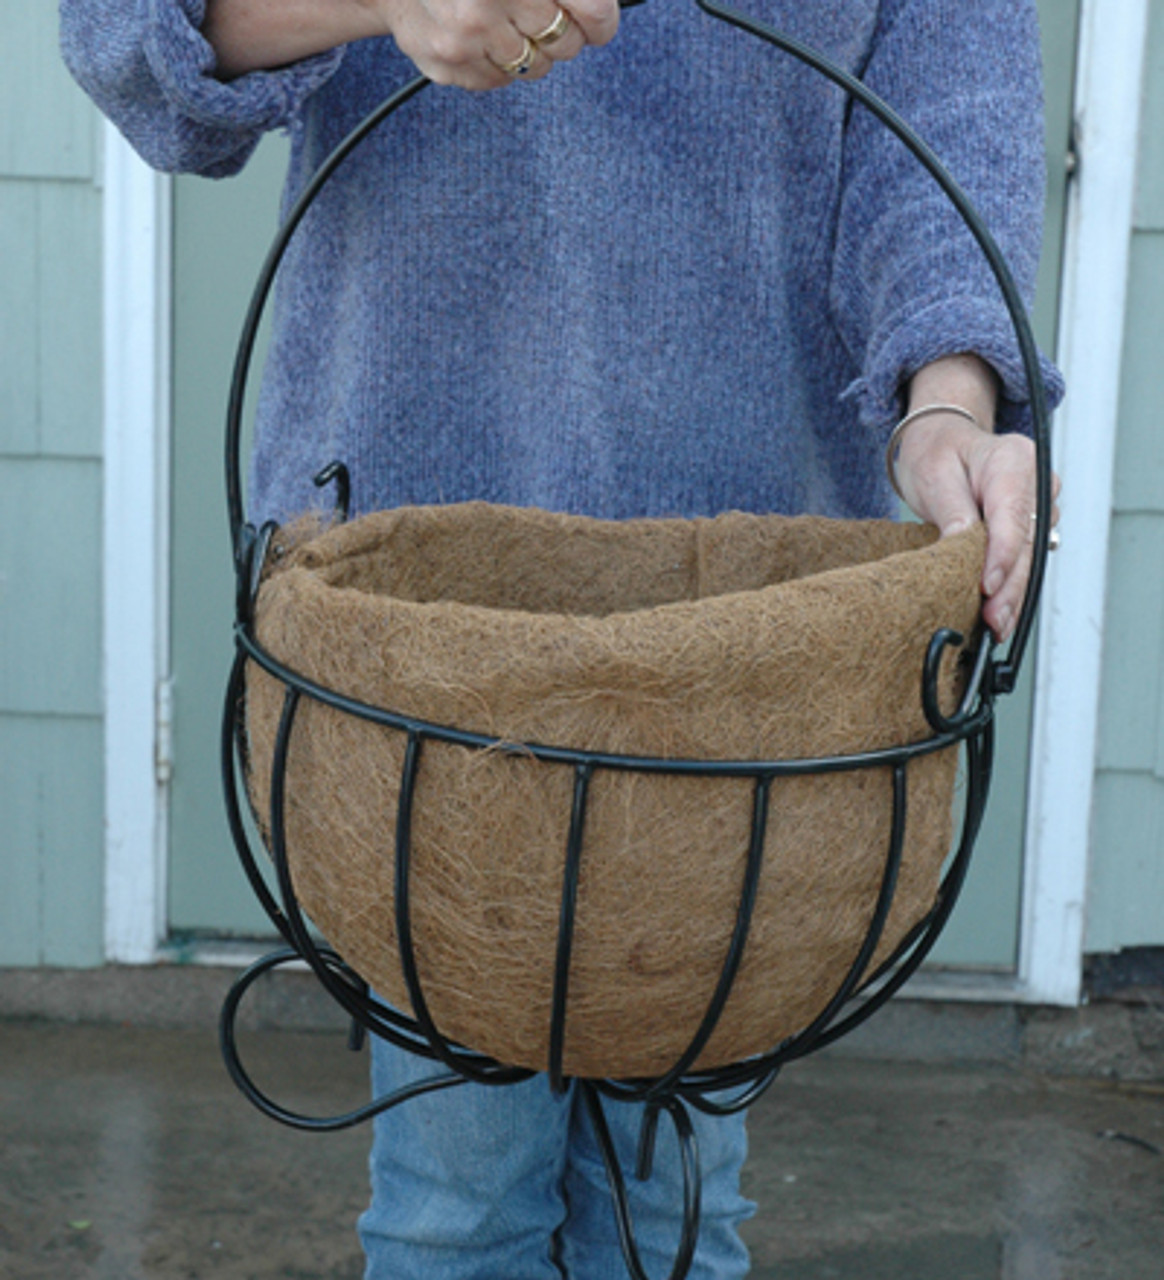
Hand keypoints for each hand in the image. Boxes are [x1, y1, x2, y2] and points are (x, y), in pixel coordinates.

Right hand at [205, 0, 616, 86]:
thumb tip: (600, 18)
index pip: (592, 10)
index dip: (599, 19)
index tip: (592, 20)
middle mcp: (485, 5)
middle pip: (565, 43)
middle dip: (558, 30)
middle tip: (533, 13)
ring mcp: (464, 40)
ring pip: (534, 68)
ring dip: (527, 49)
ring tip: (501, 23)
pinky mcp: (447, 67)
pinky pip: (499, 82)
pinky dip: (496, 63)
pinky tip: (477, 38)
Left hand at [892, 409, 1060, 642]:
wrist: (944, 441)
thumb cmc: (937, 453)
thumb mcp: (933, 474)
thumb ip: (952, 511)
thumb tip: (961, 548)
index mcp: (1013, 459)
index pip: (1013, 514)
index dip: (1003, 556)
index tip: (988, 587)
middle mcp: (1036, 481)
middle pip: (1027, 542)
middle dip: (1011, 586)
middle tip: (993, 620)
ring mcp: (1039, 504)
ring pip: (1031, 557)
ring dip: (1014, 594)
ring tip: (997, 627)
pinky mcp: (1032, 524)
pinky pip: (1025, 559)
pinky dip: (1012, 587)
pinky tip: (1002, 615)